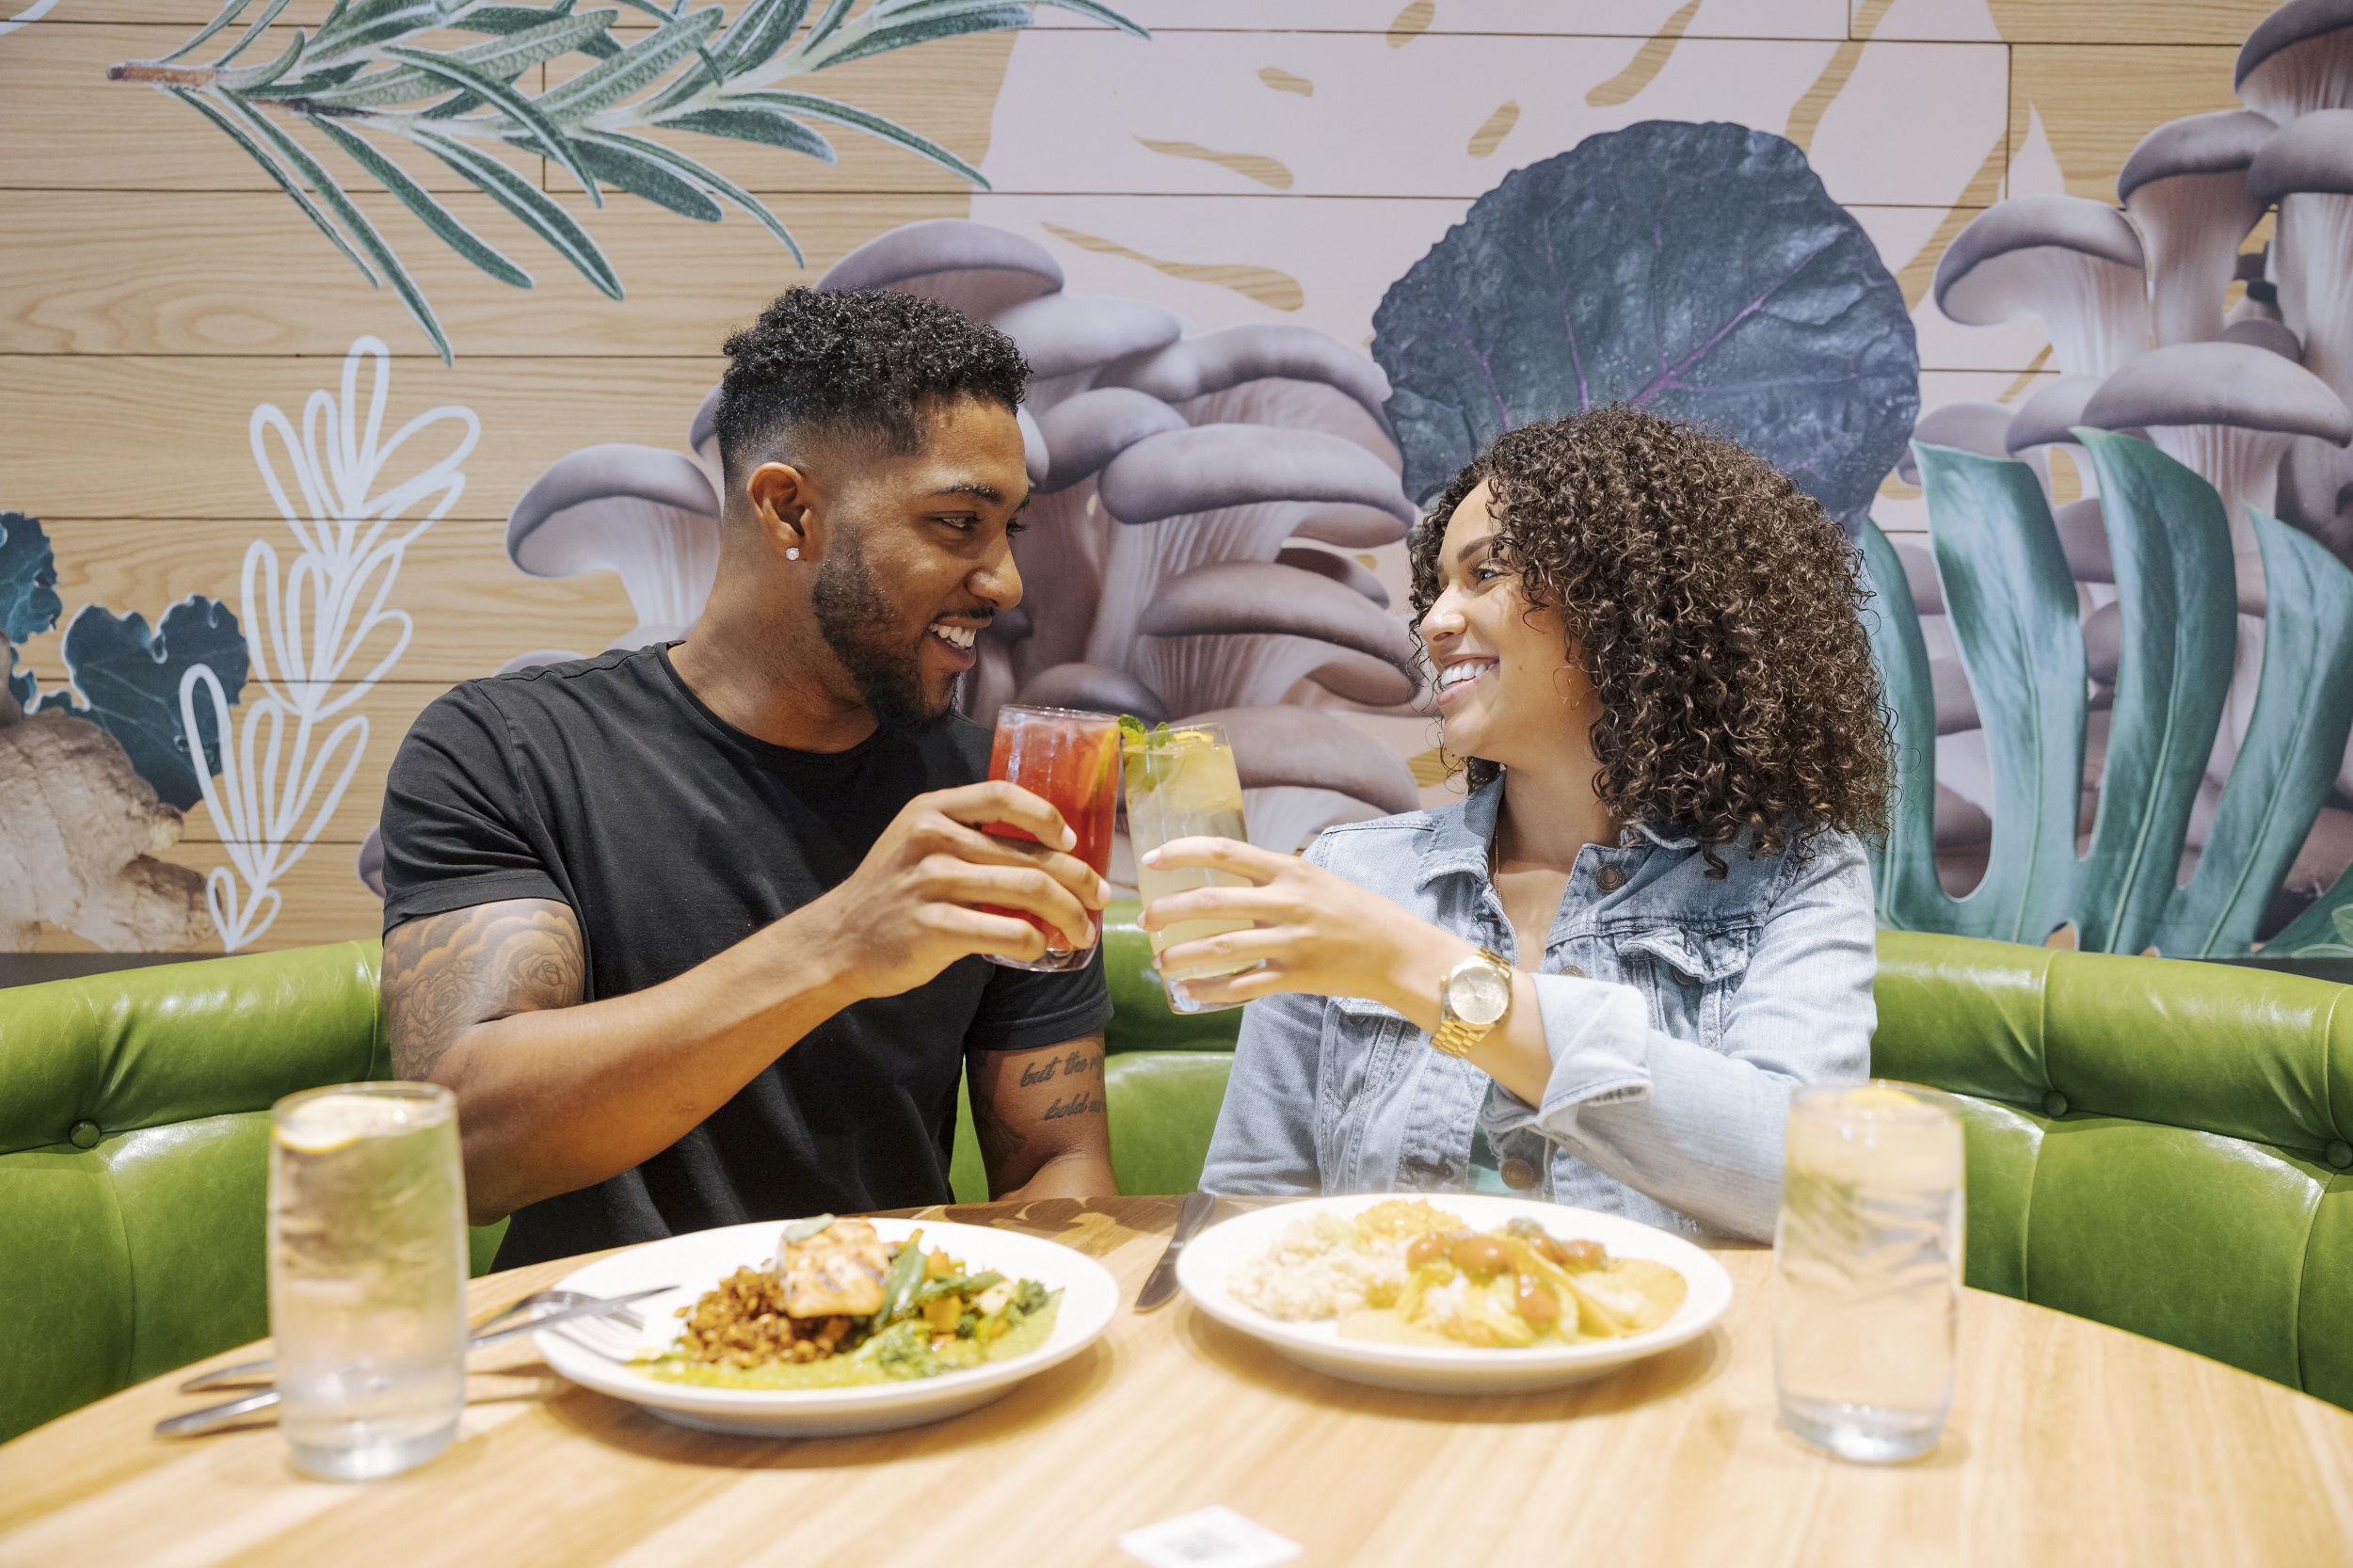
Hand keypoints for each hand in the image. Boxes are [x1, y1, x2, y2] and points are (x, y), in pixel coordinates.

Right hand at [801, 781, 1109, 999]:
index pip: (1002, 794)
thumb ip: (967, 836)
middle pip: (1030, 855)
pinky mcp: (934, 927)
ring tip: (1082, 931)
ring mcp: (932, 882)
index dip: (1046, 816)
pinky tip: (1040, 947)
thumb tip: (1046, 850)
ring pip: (1029, 892)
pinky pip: (1007, 932)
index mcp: (932, 809)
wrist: (838, 940)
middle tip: (1100, 899)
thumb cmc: (892, 892)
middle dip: (1079, 879)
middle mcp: (932, 838)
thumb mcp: (918, 842)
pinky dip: (1036, 941)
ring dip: (1069, 915)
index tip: (1071, 841)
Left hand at [1137, 837, 1473, 1024]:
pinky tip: (1188, 990)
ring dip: (1182, 954)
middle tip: (1144, 919)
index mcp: (1290, 870)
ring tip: (1160, 959)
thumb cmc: (1357, 912)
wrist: (1400, 952)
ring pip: (1220, 947)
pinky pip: (1243, 984)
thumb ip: (1275, 877)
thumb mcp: (1317, 879)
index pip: (1224, 852)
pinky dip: (1211, 989)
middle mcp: (1288, 902)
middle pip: (1211, 901)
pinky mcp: (1296, 976)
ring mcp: (1291, 941)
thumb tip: (1229, 873)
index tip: (1151, 860)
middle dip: (1168, 911)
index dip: (1181, 853)